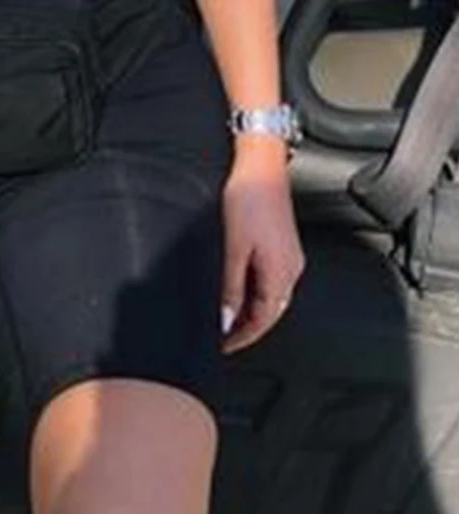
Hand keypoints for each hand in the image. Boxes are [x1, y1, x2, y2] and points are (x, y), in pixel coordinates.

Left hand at [220, 137, 305, 353]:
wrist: (260, 166)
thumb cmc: (247, 200)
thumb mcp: (233, 251)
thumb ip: (230, 289)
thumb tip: (225, 319)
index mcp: (281, 273)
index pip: (264, 320)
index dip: (243, 337)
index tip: (224, 347)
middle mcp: (291, 268)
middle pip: (270, 312)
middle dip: (247, 329)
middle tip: (222, 339)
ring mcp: (289, 257)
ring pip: (271, 298)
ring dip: (250, 313)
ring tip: (226, 320)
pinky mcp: (282, 246)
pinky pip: (270, 282)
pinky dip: (254, 295)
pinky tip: (238, 294)